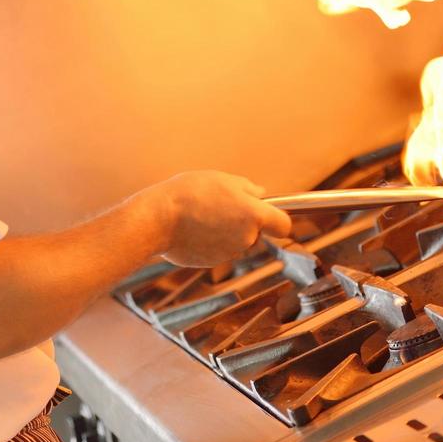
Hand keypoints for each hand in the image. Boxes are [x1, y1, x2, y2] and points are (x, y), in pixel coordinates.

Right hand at [137, 171, 292, 266]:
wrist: (159, 218)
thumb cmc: (191, 193)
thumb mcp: (224, 179)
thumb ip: (249, 189)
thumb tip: (260, 195)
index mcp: (254, 215)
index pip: (283, 225)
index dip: (279, 219)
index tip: (271, 214)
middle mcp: (246, 238)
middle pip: (256, 232)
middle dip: (245, 222)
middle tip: (222, 205)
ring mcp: (229, 252)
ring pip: (236, 241)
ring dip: (226, 231)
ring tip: (203, 215)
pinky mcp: (211, 262)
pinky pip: (218, 249)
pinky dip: (211, 242)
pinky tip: (194, 228)